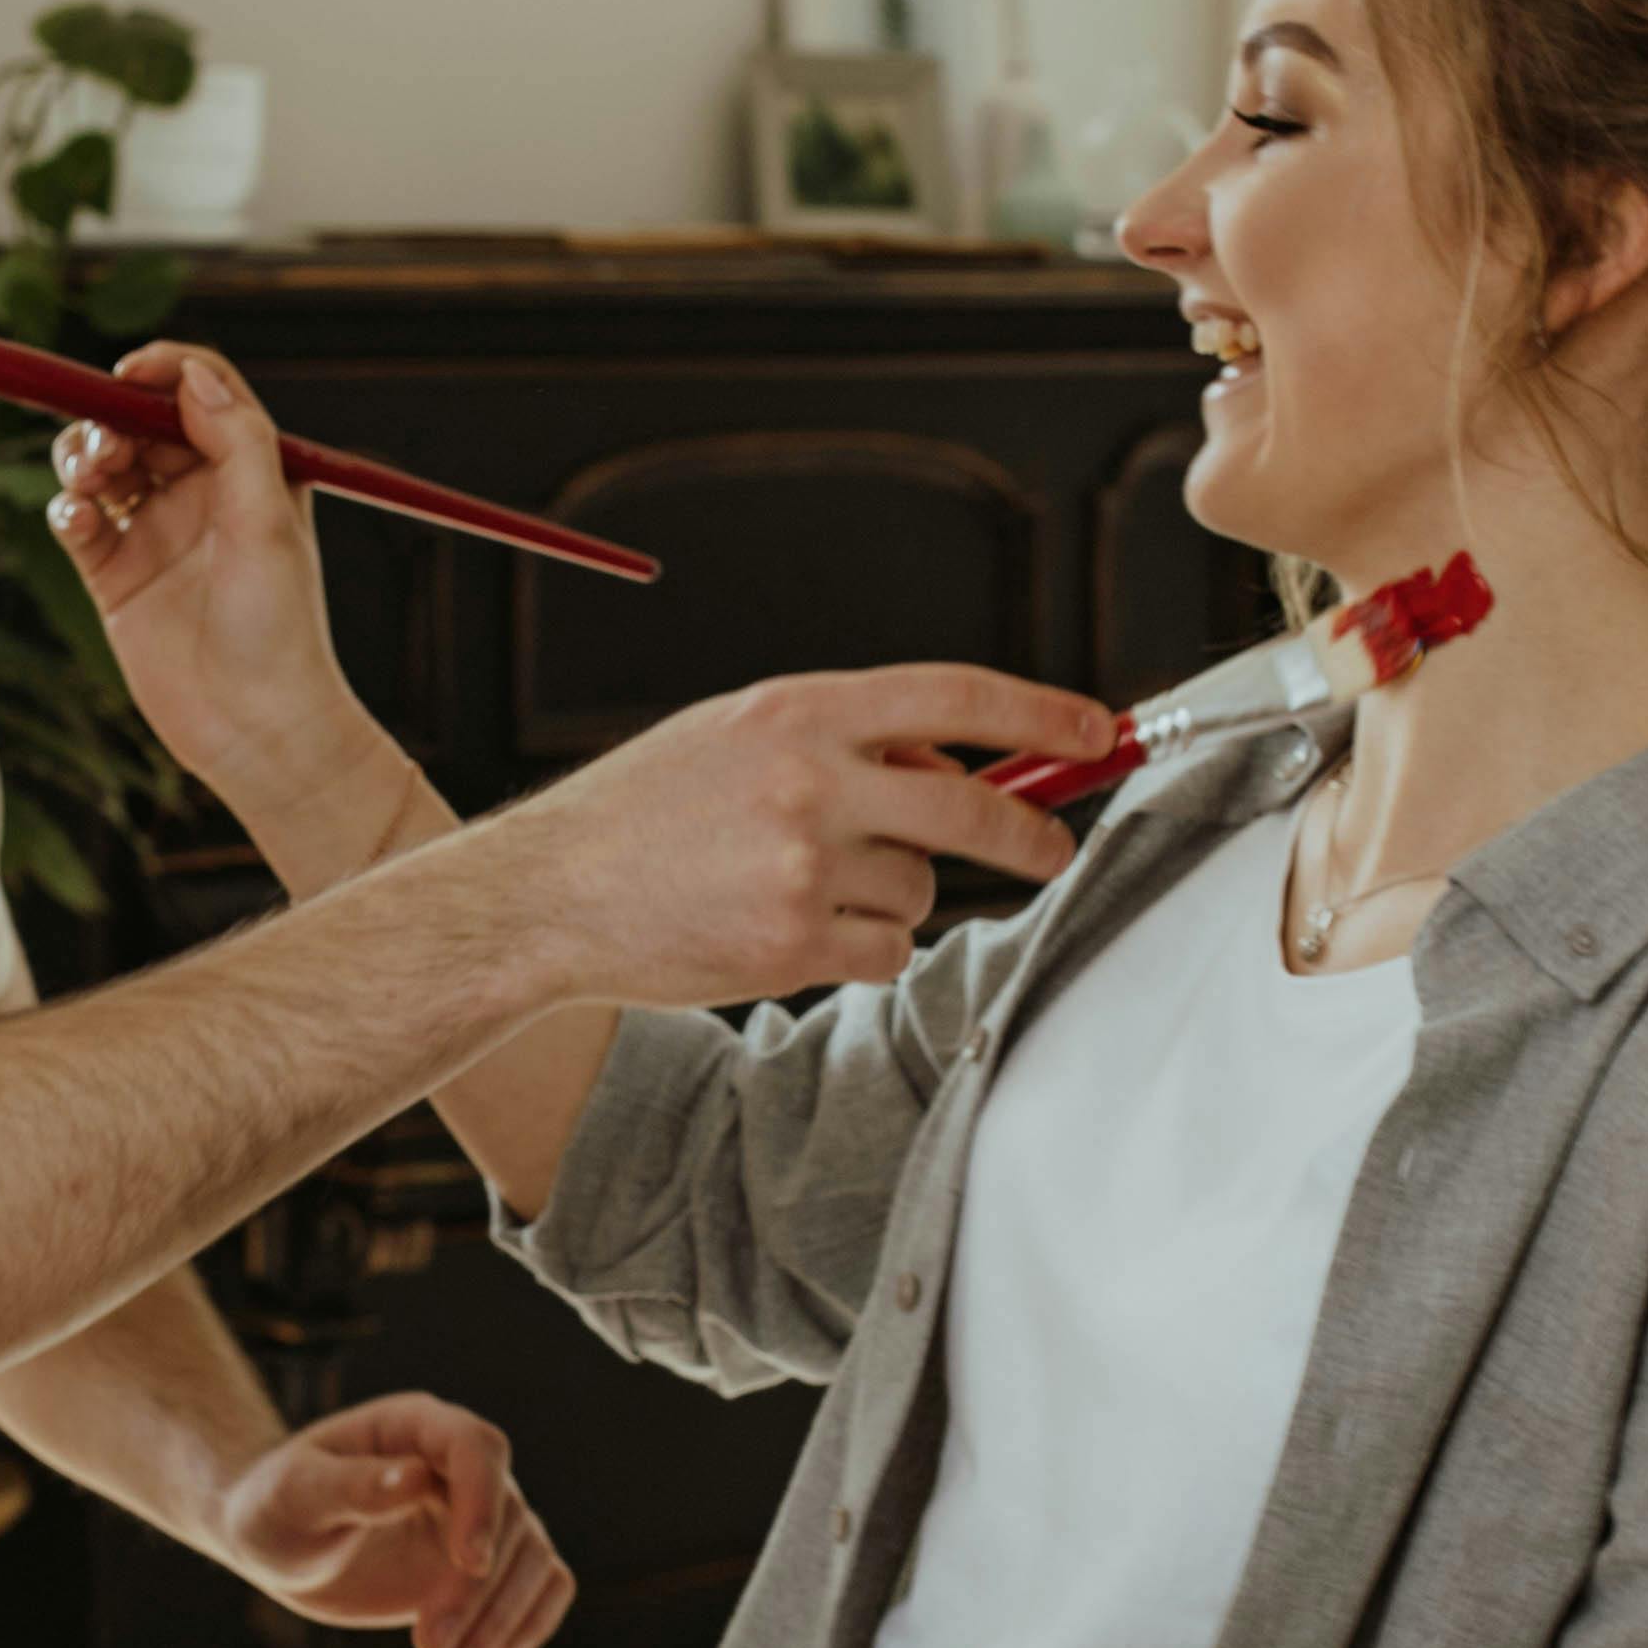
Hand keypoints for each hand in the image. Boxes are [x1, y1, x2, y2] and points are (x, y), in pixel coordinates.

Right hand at [50, 347, 388, 837]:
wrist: (256, 727)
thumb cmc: (282, 629)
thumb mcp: (268, 523)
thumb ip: (237, 441)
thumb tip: (193, 379)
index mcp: (247, 469)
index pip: (199, 392)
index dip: (162, 371)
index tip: (129, 373)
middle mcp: (198, 493)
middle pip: (137, 421)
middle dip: (110, 418)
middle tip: (105, 447)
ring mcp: (152, 532)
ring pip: (99, 464)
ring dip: (81, 456)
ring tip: (90, 480)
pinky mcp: (115, 575)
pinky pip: (77, 521)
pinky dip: (67, 510)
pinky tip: (76, 522)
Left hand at [210, 1396, 575, 1647]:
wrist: (278, 1541)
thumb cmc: (277, 1505)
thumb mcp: (297, 1494)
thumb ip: (353, 1486)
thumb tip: (416, 1478)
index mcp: (417, 1427)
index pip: (477, 1449)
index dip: (483, 1503)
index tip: (470, 1564)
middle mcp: (460, 1468)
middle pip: (510, 1520)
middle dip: (478, 1593)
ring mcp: (479, 1518)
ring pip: (533, 1562)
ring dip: (499, 1624)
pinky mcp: (485, 1566)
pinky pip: (540, 1589)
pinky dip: (522, 1629)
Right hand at [495, 666, 1115, 1015]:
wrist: (550, 895)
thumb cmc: (645, 812)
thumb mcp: (736, 735)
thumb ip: (840, 739)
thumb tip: (955, 763)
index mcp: (798, 710)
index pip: (955, 696)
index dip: (1042, 712)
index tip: (1097, 731)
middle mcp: (809, 780)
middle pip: (971, 804)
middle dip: (1029, 834)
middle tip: (1050, 848)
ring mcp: (803, 866)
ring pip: (921, 888)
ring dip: (893, 896)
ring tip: (804, 888)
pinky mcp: (793, 945)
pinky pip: (886, 951)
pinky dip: (862, 949)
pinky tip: (792, 933)